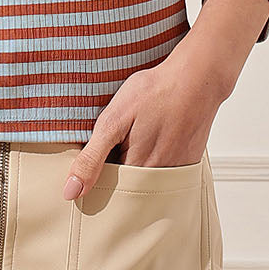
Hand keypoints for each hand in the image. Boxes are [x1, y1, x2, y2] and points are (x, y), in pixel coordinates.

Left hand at [61, 40, 235, 200]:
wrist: (197, 77)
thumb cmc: (155, 92)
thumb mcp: (113, 120)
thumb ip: (92, 158)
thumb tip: (71, 192)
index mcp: (136, 171)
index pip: (108, 189)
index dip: (97, 174)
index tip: (95, 158)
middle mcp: (159, 178)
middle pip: (129, 186)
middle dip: (118, 169)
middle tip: (120, 139)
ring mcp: (178, 170)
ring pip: (147, 178)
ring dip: (137, 162)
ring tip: (137, 135)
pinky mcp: (189, 160)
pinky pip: (166, 169)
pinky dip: (157, 156)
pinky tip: (155, 135)